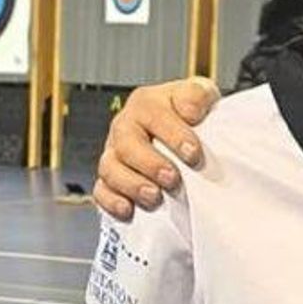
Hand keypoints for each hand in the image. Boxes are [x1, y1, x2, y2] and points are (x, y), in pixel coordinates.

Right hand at [93, 77, 220, 219]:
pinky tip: (128, 209)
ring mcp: (115, 153)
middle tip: (172, 178)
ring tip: (155, 197)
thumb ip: (197, 94)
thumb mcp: (201, 95)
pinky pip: (101, 190)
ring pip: (110, 168)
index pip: (154, 115)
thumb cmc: (194, 113)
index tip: (193, 153)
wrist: (188, 132)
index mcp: (147, 103)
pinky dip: (111, 201)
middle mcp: (126, 126)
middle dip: (150, 163)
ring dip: (132, 184)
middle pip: (127, 144)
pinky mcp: (110, 178)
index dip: (173, 135)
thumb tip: (190, 111)